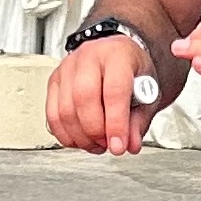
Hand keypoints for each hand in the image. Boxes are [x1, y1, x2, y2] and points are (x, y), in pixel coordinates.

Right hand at [45, 29, 157, 156]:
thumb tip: (129, 144)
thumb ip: (138, 122)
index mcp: (117, 55)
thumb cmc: (133, 71)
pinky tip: (81, 139)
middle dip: (95, 131)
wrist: (119, 56)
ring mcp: (67, 68)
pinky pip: (52, 115)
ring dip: (81, 136)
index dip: (115, 123)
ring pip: (65, 110)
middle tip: (108, 145)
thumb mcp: (148, 94)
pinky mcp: (54, 81)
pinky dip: (66, 135)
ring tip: (97, 144)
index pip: (114, 91)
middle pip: (83, 99)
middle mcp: (89, 57)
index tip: (119, 146)